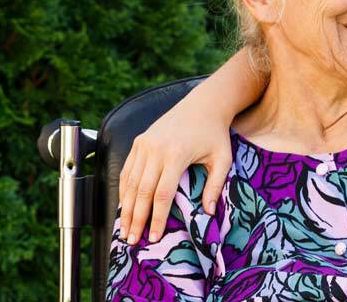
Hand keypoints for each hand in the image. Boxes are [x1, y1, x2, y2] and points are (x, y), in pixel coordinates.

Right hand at [117, 92, 233, 243]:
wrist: (203, 104)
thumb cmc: (215, 134)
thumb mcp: (223, 159)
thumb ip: (215, 186)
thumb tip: (207, 213)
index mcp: (176, 155)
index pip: (162, 194)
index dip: (157, 218)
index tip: (154, 237)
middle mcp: (156, 150)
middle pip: (141, 191)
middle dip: (136, 219)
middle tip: (132, 240)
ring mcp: (144, 144)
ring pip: (129, 182)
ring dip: (125, 207)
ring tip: (124, 229)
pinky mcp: (139, 141)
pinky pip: (127, 170)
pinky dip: (123, 190)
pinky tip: (124, 206)